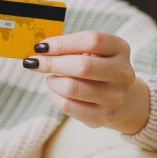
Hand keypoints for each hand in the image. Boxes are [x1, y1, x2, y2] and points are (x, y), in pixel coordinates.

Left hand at [23, 30, 149, 133]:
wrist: (117, 96)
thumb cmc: (94, 65)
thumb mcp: (89, 50)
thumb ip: (67, 46)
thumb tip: (38, 50)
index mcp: (120, 48)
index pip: (92, 41)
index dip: (62, 43)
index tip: (40, 46)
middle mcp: (123, 73)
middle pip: (83, 66)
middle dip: (52, 63)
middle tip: (34, 62)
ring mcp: (115, 97)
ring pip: (71, 88)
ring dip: (53, 81)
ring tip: (52, 78)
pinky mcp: (102, 116)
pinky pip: (67, 105)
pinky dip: (55, 96)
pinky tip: (57, 92)